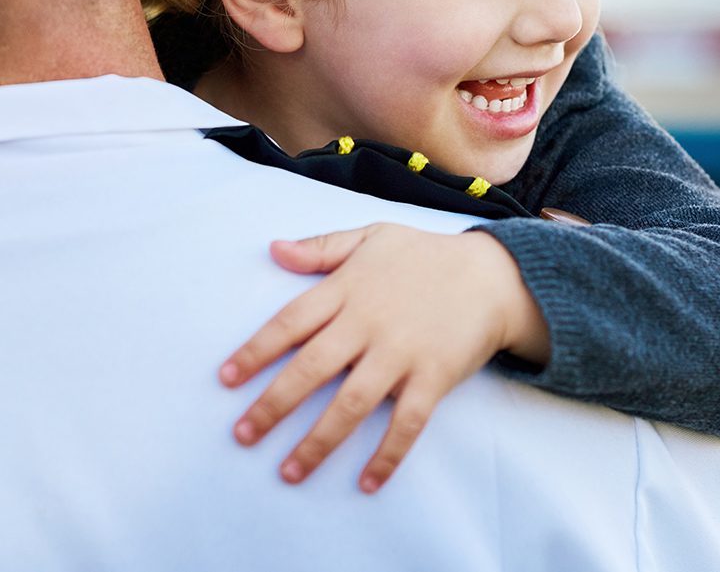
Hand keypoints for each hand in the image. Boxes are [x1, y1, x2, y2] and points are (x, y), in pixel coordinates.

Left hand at [218, 224, 548, 492]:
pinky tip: (366, 482)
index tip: (225, 379)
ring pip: (351, 404)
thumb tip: (273, 250)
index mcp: (347, 290)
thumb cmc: (425, 256)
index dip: (255, 352)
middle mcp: (368, 324)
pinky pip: (407, 424)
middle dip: (273, 405)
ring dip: (318, 441)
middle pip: (311, 369)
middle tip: (242, 436)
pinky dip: (387, 455)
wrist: (494, 274)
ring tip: (289, 470)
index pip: (289, 323)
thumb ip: (321, 248)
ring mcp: (401, 353)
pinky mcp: (434, 377)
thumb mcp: (370, 237)